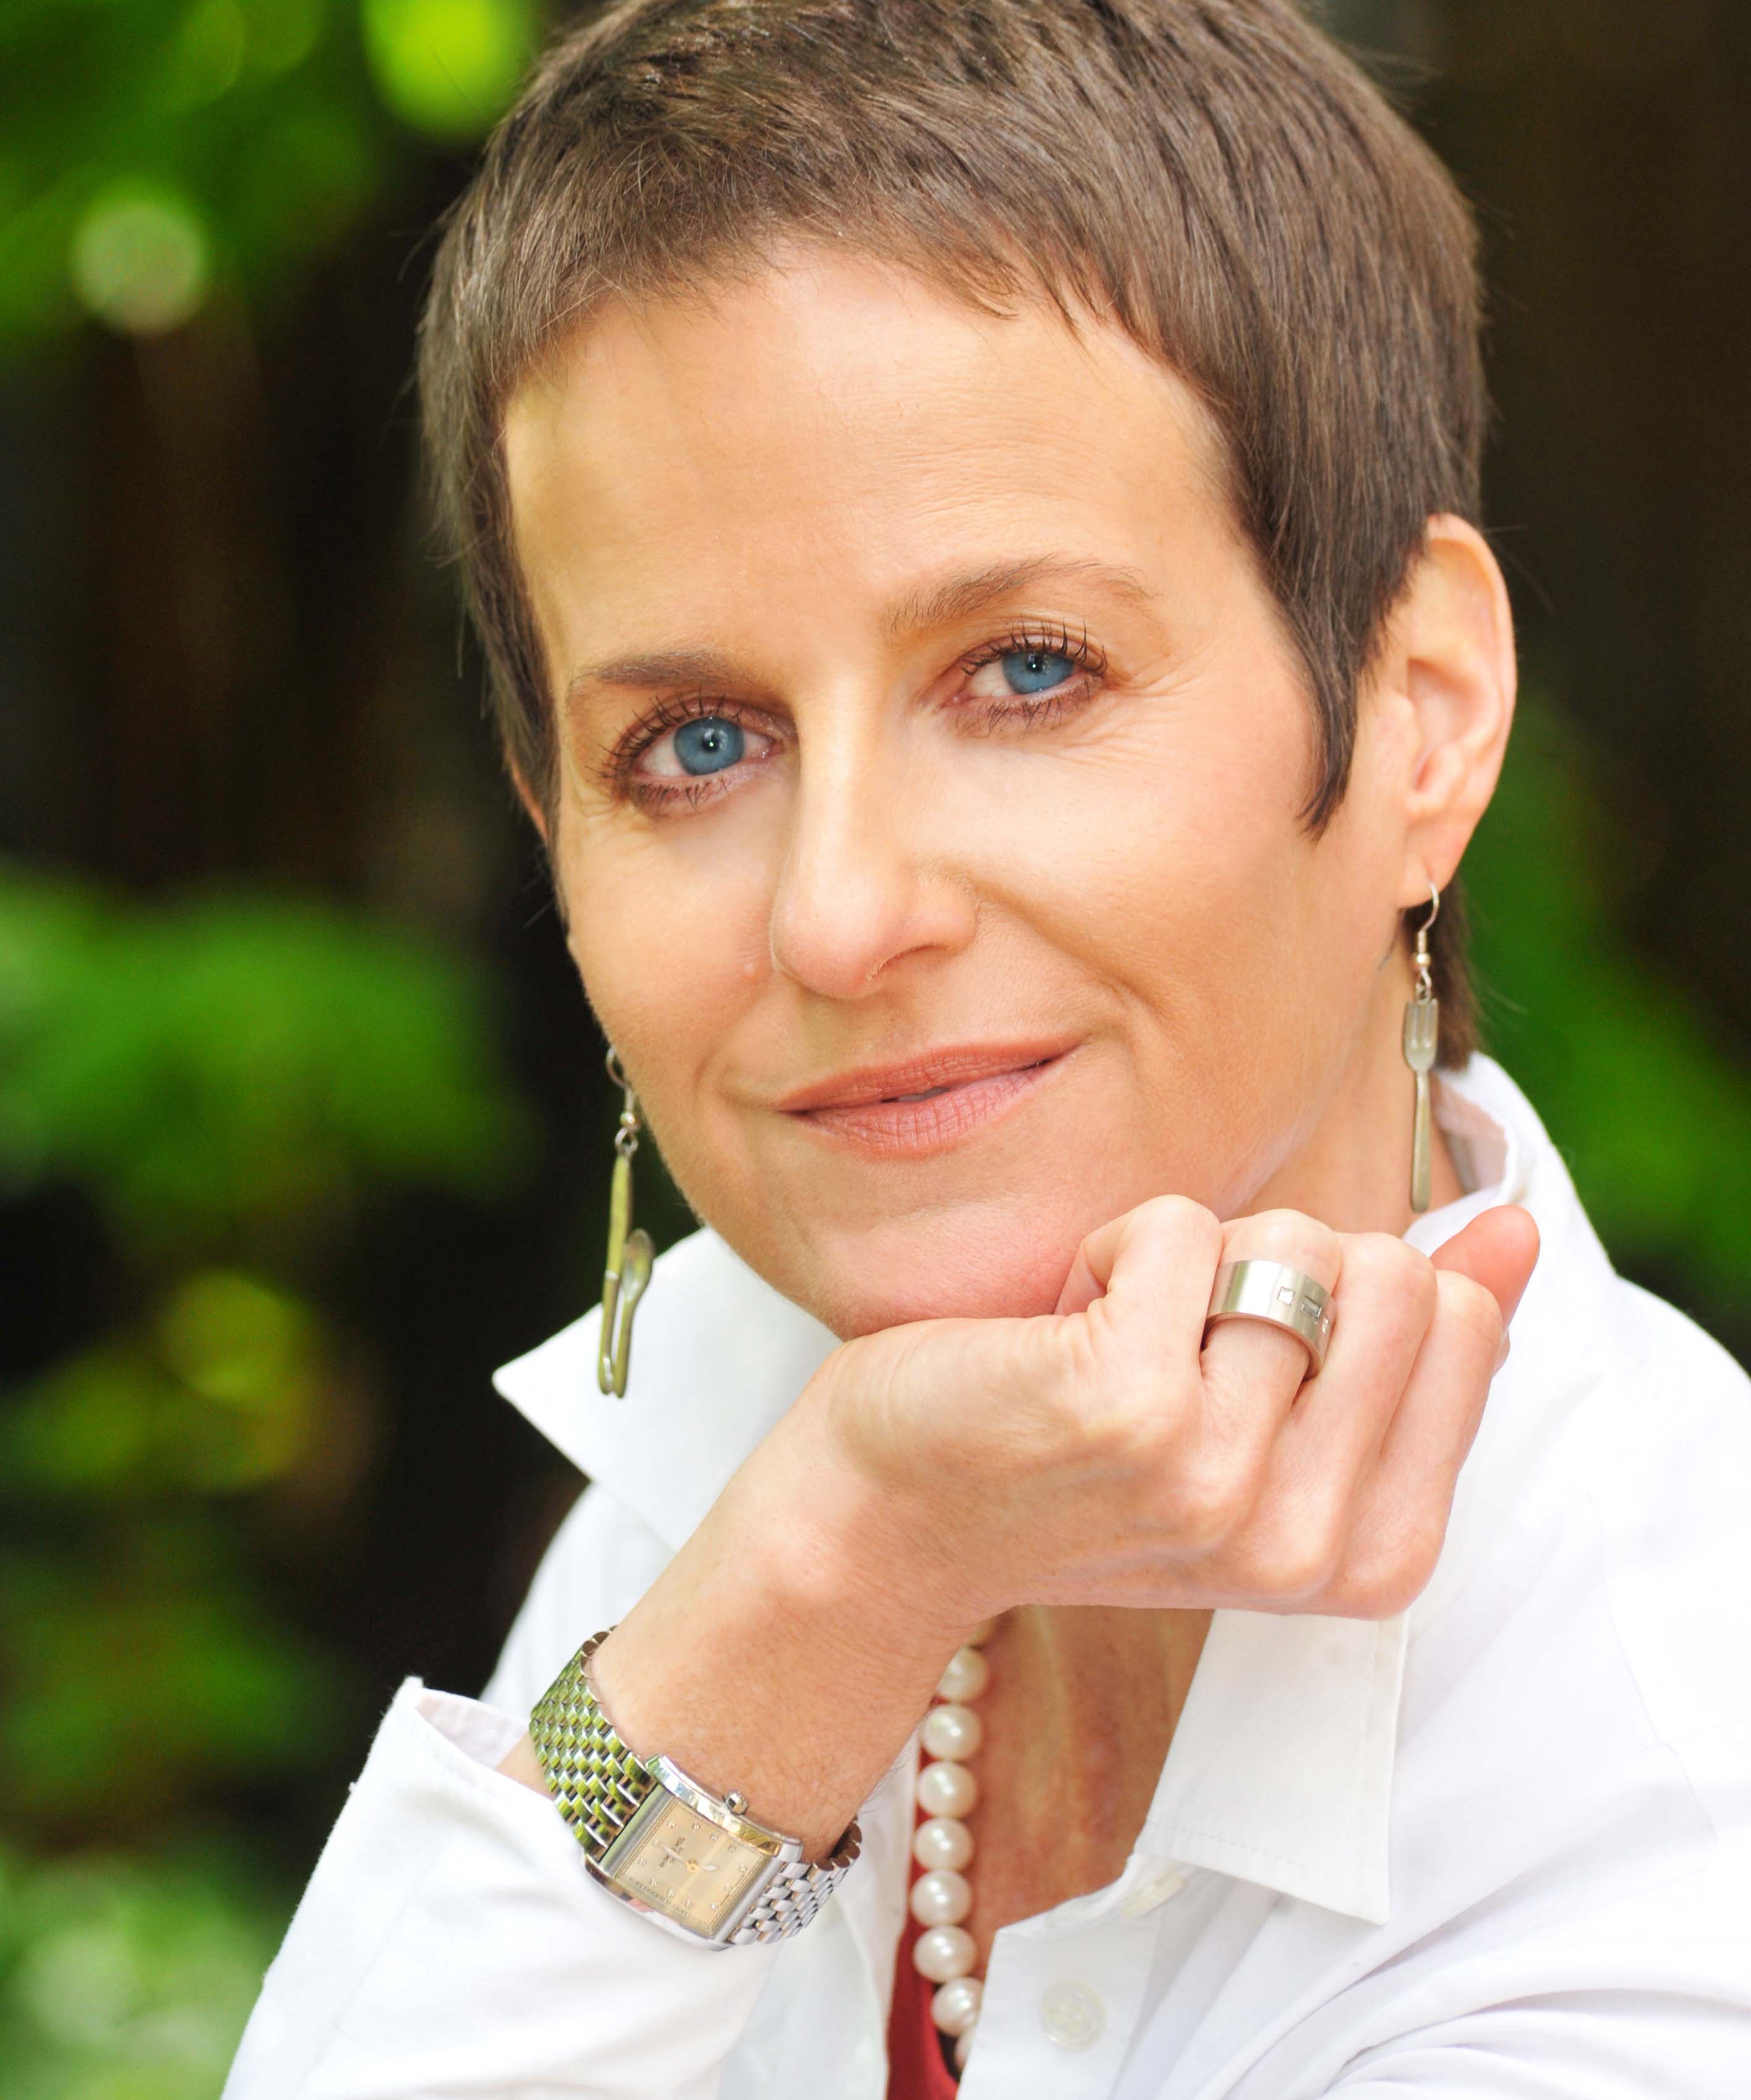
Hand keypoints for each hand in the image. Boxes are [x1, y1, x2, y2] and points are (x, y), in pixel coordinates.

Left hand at [815, 1199, 1538, 1627]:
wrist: (893, 1519)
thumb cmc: (1077, 1465)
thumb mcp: (1269, 1431)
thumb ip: (1407, 1343)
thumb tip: (1512, 1227)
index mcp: (1371, 1556)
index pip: (1458, 1324)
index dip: (1341, 1303)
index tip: (1244, 1373)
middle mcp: (1306, 1538)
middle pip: (1391, 1272)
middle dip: (1276, 1271)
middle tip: (1176, 1352)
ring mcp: (1219, 1478)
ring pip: (1290, 1242)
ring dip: (1187, 1265)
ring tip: (1111, 1349)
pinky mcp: (1130, 1406)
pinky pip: (1181, 1225)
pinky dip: (1115, 1246)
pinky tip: (1059, 1333)